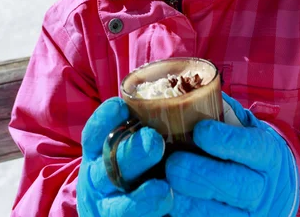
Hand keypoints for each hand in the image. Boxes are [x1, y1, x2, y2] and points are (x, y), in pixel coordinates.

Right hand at [77, 97, 172, 216]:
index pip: (95, 132)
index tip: (121, 106)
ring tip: (164, 190)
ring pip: (119, 206)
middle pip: (109, 166)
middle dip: (131, 153)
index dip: (105, 119)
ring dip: (140, 198)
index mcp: (100, 151)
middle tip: (154, 140)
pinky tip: (167, 206)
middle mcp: (99, 178)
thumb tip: (204, 94)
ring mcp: (108, 206)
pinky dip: (148, 215)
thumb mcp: (134, 140)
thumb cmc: (139, 164)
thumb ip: (156, 122)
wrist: (118, 207)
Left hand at [166, 93, 299, 216]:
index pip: (252, 146)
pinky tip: (165, 206)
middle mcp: (262, 187)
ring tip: (163, 187)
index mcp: (267, 153)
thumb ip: (223, 112)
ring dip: (190, 203)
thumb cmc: (246, 146)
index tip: (200, 130)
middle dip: (202, 174)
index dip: (226, 140)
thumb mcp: (244, 125)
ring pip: (222, 214)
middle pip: (236, 184)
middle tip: (173, 163)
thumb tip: (189, 91)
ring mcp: (249, 214)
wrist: (273, 188)